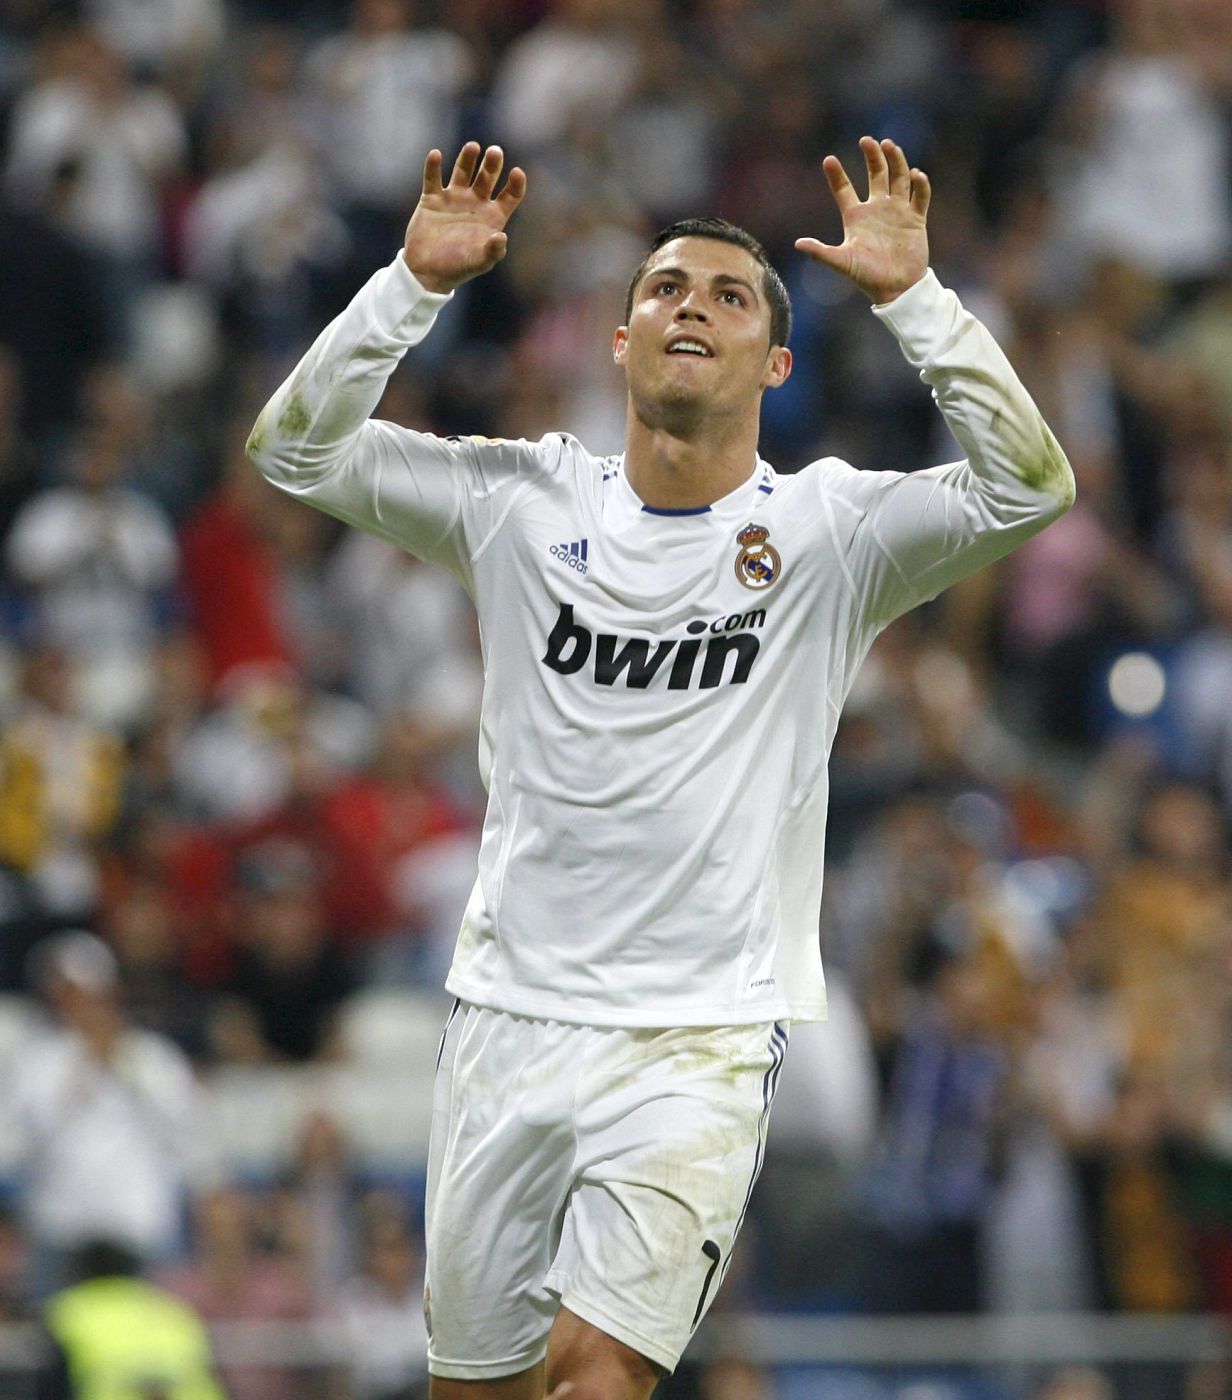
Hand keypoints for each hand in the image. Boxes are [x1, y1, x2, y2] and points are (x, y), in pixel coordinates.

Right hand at [404, 142, 526, 294]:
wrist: (427, 272)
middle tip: (495, 152)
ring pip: (463, 171)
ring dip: (467, 158)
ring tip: (473, 147)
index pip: (510, 195)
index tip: (516, 173)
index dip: (516, 184)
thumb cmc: (458, 268)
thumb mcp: (478, 262)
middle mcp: (475, 203)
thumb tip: (501, 237)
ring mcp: (453, 198)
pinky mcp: (432, 199)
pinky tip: (436, 155)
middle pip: (487, 177)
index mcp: (492, 217)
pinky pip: (432, 178)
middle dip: (492, 164)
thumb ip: (492, 251)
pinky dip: (433, 166)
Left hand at [795, 136, 930, 304]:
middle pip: (876, 174)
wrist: (896, 289)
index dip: (836, 174)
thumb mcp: (842, 262)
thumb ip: (821, 252)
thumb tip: (797, 244)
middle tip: (867, 141)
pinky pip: (920, 197)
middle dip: (873, 156)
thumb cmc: (866, 277)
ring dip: (896, 161)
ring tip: (890, 146)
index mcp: (856, 217)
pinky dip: (920, 185)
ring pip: (899, 178)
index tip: (828, 160)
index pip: (844, 189)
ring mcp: (897, 211)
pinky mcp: (915, 219)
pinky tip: (916, 175)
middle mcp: (877, 209)